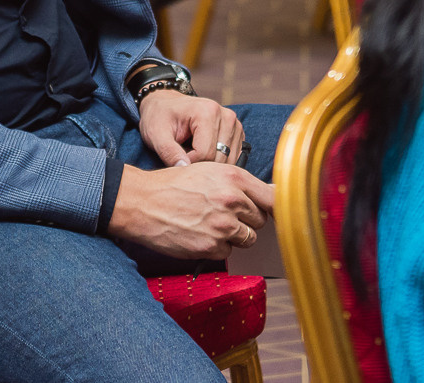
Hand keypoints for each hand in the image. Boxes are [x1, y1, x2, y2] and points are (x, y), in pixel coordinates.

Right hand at [108, 163, 273, 260]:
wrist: (143, 202)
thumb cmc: (175, 184)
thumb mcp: (210, 171)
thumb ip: (240, 183)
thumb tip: (272, 194)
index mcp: (234, 178)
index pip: (273, 198)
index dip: (277, 207)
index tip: (279, 213)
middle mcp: (232, 201)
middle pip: (260, 220)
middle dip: (246, 220)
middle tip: (224, 213)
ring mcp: (222, 225)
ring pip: (247, 239)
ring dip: (234, 236)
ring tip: (211, 224)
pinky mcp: (211, 246)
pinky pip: (228, 252)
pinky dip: (217, 247)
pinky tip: (200, 234)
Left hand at [138, 89, 246, 166]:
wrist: (165, 104)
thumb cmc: (160, 117)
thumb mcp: (157, 135)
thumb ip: (169, 152)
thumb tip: (184, 169)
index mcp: (208, 112)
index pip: (205, 154)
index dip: (189, 162)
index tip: (176, 156)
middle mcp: (226, 116)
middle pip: (220, 159)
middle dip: (200, 164)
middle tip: (183, 154)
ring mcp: (235, 124)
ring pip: (228, 161)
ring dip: (210, 163)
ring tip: (192, 151)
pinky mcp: (237, 132)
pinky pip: (233, 157)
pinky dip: (218, 161)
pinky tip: (204, 152)